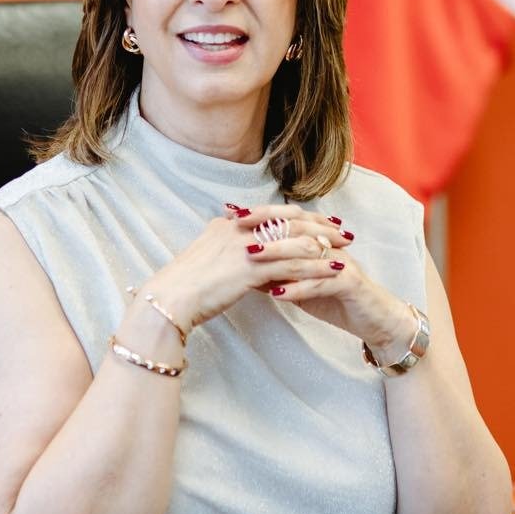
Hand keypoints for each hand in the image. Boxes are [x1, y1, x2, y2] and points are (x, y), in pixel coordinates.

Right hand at [141, 203, 351, 331]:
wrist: (168, 300)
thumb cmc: (183, 286)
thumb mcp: (205, 256)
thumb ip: (226, 247)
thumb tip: (243, 249)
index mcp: (229, 224)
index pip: (274, 212)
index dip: (300, 215)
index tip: (321, 219)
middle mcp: (240, 229)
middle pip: (290, 221)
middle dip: (320, 225)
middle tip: (343, 231)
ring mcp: (246, 248)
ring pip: (295, 242)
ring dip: (324, 245)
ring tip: (346, 250)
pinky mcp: (251, 269)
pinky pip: (292, 266)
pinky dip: (316, 267)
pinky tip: (333, 271)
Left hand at [239, 211, 415, 357]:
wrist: (375, 320)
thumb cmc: (336, 299)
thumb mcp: (302, 283)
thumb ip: (278, 272)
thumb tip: (246, 265)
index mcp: (318, 240)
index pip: (287, 219)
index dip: (261, 214)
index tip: (232, 213)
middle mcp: (330, 245)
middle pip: (296, 226)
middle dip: (265, 224)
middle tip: (237, 224)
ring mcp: (341, 263)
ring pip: (308, 251)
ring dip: (278, 252)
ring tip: (251, 255)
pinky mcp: (351, 284)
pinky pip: (322, 283)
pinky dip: (299, 287)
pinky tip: (278, 293)